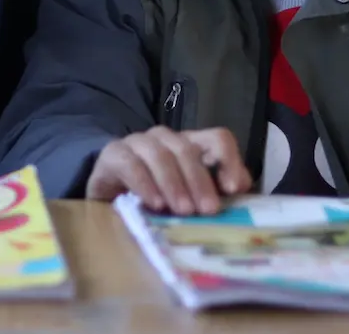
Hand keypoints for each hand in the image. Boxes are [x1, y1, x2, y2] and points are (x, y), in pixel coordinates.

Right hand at [86, 126, 251, 214]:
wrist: (108, 198)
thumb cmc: (157, 198)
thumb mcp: (189, 198)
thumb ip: (216, 192)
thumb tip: (240, 190)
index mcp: (191, 145)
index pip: (217, 138)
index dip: (228, 160)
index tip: (232, 189)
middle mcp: (165, 139)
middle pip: (187, 148)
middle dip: (199, 180)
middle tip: (207, 210)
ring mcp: (138, 143)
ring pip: (160, 154)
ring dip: (174, 183)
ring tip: (182, 211)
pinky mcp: (113, 154)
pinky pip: (130, 164)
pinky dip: (145, 184)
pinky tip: (154, 204)